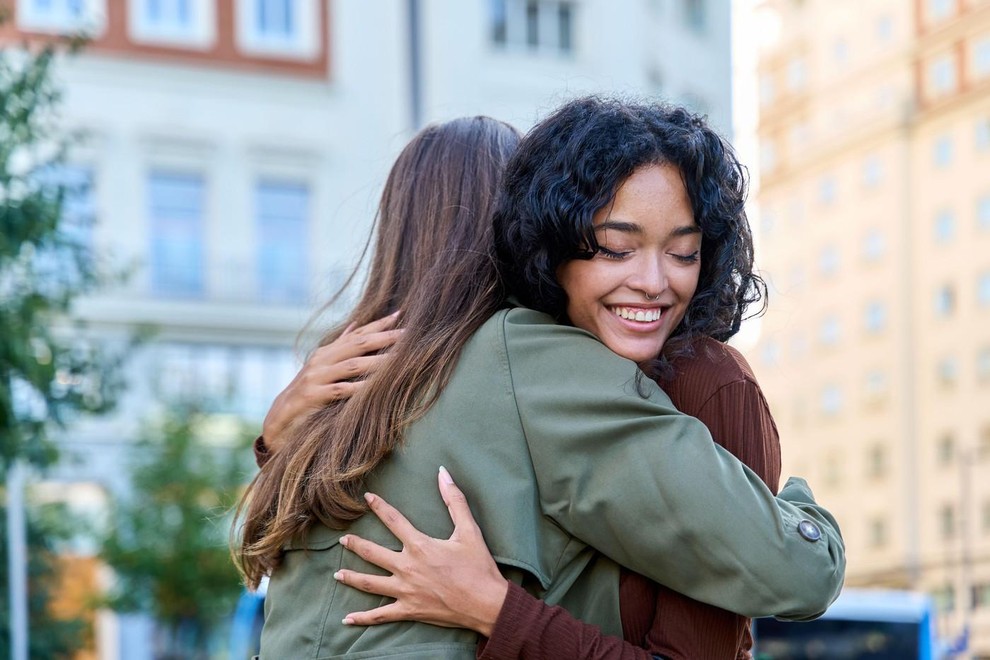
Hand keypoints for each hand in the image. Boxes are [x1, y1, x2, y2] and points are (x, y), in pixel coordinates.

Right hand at [261, 312, 402, 452]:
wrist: (280, 419)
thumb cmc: (309, 392)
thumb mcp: (323, 366)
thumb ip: (340, 347)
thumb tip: (356, 325)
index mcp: (327, 351)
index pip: (357, 333)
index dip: (379, 324)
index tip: (401, 315)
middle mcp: (321, 360)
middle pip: (358, 345)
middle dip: (385, 338)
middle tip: (408, 334)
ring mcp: (316, 377)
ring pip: (353, 366)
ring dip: (378, 361)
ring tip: (400, 358)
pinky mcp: (313, 395)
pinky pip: (341, 390)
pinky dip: (359, 387)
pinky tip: (376, 386)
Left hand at [334, 467, 508, 635]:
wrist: (486, 603)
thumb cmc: (478, 567)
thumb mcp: (469, 530)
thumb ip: (454, 499)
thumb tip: (443, 473)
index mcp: (419, 545)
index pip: (393, 520)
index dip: (379, 506)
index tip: (367, 498)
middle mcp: (407, 567)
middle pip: (372, 553)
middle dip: (355, 544)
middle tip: (342, 539)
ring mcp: (405, 590)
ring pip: (370, 583)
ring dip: (351, 577)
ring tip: (337, 574)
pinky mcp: (408, 610)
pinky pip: (380, 616)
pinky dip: (362, 618)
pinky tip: (347, 620)